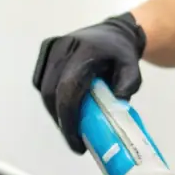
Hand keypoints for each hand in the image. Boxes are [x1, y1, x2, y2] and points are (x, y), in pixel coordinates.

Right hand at [33, 12, 146, 153]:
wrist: (113, 32)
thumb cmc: (122, 54)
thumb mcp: (133, 68)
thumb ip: (129, 84)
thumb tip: (117, 104)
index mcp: (85, 50)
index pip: (68, 89)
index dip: (69, 119)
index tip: (77, 142)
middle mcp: (63, 46)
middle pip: (52, 93)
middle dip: (61, 121)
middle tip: (75, 140)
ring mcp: (51, 47)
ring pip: (44, 89)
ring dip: (55, 112)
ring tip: (71, 128)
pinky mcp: (45, 51)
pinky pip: (41, 82)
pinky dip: (51, 100)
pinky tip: (64, 110)